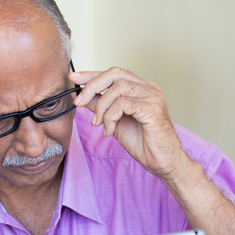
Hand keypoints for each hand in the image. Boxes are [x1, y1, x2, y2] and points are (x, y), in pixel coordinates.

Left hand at [70, 67, 188, 178]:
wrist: (161, 160)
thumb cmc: (142, 141)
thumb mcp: (114, 120)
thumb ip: (100, 106)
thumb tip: (81, 96)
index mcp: (140, 87)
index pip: (113, 73)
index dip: (91, 74)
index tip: (73, 77)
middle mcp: (148, 88)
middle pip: (114, 74)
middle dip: (91, 86)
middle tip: (79, 102)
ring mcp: (152, 96)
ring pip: (117, 88)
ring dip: (101, 107)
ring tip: (98, 124)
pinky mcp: (152, 108)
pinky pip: (122, 104)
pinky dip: (110, 117)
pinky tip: (109, 130)